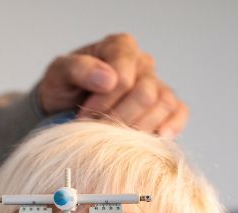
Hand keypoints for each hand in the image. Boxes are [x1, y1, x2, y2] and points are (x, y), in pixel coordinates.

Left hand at [36, 34, 188, 138]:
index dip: (104, 103)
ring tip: (116, 140)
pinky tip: (158, 137)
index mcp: (120, 48)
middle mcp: (142, 63)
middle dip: (119, 119)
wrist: (65, 110)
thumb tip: (109, 79)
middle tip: (97, 133)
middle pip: (145, 94)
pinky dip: (172, 127)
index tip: (83, 117)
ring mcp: (156, 84)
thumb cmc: (63, 89)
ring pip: (164, 105)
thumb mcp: (58, 74)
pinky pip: (179, 113)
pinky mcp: (165, 106)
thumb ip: (77, 69)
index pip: (123, 78)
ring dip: (139, 128)